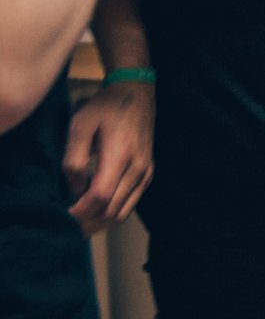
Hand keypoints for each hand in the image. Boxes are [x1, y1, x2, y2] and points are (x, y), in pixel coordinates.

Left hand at [63, 80, 152, 233]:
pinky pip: (130, 203)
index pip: (101, 196)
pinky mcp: (147, 172)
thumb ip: (74, 159)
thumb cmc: (105, 107)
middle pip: (113, 210)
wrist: (136, 93)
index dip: (81, 211)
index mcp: (120, 155)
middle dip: (88, 222)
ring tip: (81, 223)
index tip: (63, 214)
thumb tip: (75, 188)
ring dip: (101, 222)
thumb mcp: (80, 126)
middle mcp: (138, 168)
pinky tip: (96, 211)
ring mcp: (145, 172)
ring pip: (124, 212)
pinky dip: (112, 213)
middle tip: (68, 225)